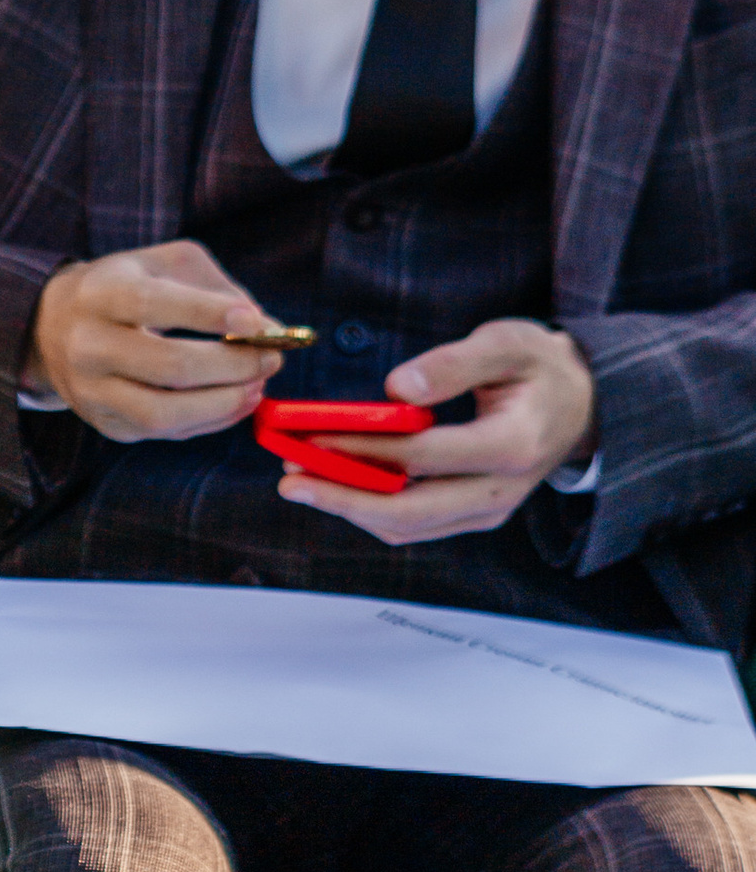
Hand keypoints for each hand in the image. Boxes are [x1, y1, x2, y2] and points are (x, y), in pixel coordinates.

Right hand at [23, 240, 283, 443]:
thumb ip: (217, 288)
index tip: (256, 323)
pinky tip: (234, 402)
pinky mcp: (106, 423)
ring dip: (224, 403)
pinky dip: (210, 421)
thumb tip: (268, 329)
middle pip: (168, 365)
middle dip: (232, 366)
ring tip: (257, 387)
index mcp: (100, 293)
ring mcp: (92, 391)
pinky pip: (165, 433)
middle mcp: (88, 344)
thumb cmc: (125, 287)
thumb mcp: (162, 264)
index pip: (154, 304)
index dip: (209, 314)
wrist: (54, 326)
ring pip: (165, 413)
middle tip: (271, 358)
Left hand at [273, 319, 598, 539]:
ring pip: (409, 527)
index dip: (366, 450)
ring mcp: (489, 511)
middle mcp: (502, 490)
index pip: (426, 455)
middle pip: (411, 511)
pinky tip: (334, 488)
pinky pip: (417, 525)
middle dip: (343, 498)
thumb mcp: (507, 344)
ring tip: (298, 482)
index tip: (313, 438)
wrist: (582, 404)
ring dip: (350, 509)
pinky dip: (371, 511)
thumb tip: (396, 386)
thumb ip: (453, 363)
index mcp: (514, 444)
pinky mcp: (475, 516)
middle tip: (288, 479)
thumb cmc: (538, 368)